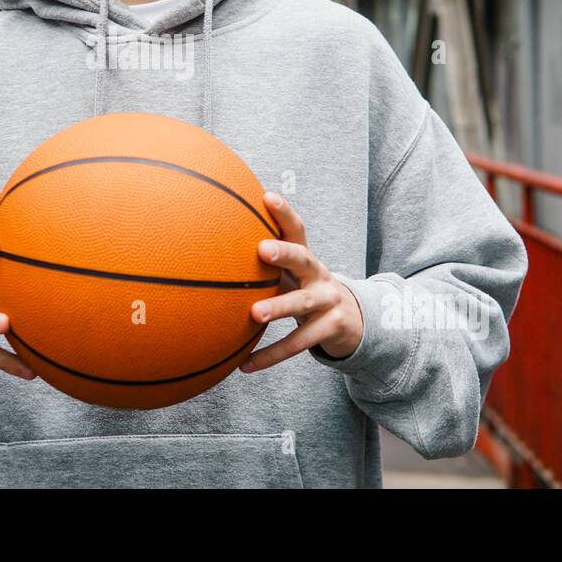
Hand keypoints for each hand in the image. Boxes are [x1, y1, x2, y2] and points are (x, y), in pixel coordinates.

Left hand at [239, 192, 363, 373]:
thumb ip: (265, 262)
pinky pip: (297, 344)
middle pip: (303, 259)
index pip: (297, 229)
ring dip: (278, 308)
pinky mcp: (331, 329)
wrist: (351, 321)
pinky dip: (270, 355)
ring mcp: (328, 302)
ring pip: (301, 304)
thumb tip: (210, 248)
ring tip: (254, 314)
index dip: (284, 213)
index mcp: (306, 258)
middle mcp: (319, 275)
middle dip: (284, 253)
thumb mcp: (291, 274)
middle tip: (261, 249)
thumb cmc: (305, 291)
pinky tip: (245, 365)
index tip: (267, 196)